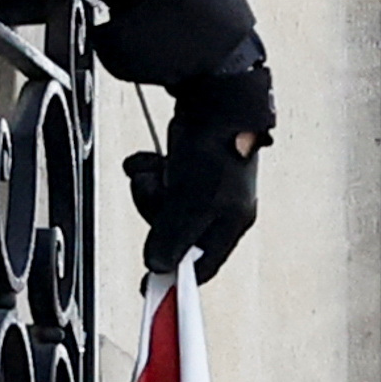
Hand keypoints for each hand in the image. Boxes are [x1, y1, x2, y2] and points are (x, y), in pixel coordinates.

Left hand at [128, 51, 274, 279]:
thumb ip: (172, 237)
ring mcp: (203, 183)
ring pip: (163, 204)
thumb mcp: (191, 203)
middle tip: (155, 193)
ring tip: (153, 170)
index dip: (176, 276)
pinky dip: (149, 168)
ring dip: (150, 188)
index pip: (203, 264)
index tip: (150, 287)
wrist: (215, 95)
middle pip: (176, 233)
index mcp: (231, 221)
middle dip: (157, 213)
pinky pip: (159, 178)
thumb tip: (155, 267)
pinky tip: (150, 159)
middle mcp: (220, 205)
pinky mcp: (187, 163)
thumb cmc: (216, 148)